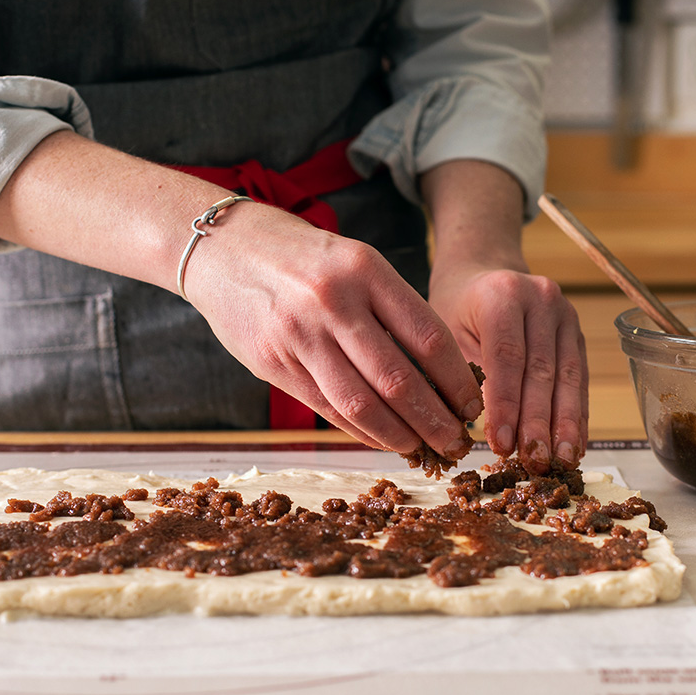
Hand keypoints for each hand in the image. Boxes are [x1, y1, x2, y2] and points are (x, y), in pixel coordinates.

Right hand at [184, 203, 483, 457]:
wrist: (222, 247)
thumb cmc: (302, 257)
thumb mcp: (354, 262)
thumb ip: (390, 309)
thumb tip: (439, 373)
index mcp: (365, 271)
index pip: (428, 338)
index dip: (457, 381)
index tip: (473, 404)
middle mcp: (333, 303)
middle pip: (399, 380)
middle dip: (435, 420)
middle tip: (456, 441)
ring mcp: (300, 336)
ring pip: (361, 404)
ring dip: (399, 435)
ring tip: (422, 448)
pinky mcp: (273, 363)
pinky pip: (327, 408)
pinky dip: (360, 430)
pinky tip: (383, 439)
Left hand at [421, 160, 587, 473]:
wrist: (481, 271)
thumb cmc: (455, 308)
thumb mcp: (444, 332)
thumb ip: (459, 375)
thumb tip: (468, 432)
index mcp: (501, 295)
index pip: (507, 357)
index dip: (506, 405)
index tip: (500, 445)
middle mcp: (541, 299)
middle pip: (543, 370)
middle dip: (538, 422)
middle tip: (532, 461)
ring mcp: (565, 313)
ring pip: (568, 377)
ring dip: (565, 424)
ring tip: (560, 461)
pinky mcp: (577, 331)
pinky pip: (580, 378)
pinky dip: (577, 414)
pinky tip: (574, 444)